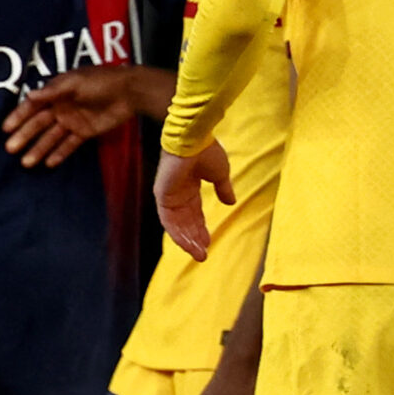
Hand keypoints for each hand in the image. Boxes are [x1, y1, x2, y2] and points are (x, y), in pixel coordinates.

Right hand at [3, 69, 135, 167]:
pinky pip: (69, 144)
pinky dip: (59, 153)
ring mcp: (72, 121)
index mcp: (56, 92)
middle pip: (39, 124)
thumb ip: (53, 91)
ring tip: (26, 162)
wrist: (129, 91)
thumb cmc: (101, 81)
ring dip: (38, 149)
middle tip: (10, 149)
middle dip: (25, 136)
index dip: (19, 116)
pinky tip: (48, 163)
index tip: (6, 129)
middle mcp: (60, 107)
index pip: (32, 106)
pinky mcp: (84, 132)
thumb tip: (30, 96)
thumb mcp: (75, 82)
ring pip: (51, 137)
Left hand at [152, 143, 235, 261]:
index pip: (193, 212)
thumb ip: (223, 189)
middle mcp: (177, 193)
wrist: (194, 139)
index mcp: (188, 186)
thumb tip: (231, 202)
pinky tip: (189, 245)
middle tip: (203, 254)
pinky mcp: (162, 196)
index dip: (201, 227)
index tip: (209, 241)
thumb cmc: (206, 151)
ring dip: (187, 241)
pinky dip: (178, 234)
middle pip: (185, 222)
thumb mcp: (220, 174)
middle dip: (194, 238)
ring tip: (199, 255)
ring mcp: (168, 195)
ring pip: (176, 225)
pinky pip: (168, 222)